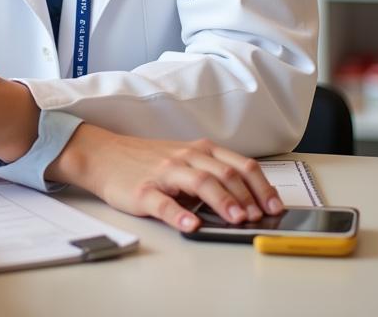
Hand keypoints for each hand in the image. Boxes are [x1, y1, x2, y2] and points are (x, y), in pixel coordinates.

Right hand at [50, 124, 284, 232]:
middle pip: (224, 173)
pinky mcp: (143, 190)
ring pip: (199, 182)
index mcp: (197, 150)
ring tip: (237, 219)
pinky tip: (190, 226)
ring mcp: (163, 173)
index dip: (261, 186)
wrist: (102, 154)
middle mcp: (184, 158)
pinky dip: (178, 215)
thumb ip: (210, 173)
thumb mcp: (182, 159)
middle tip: (260, 217)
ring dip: (222, 201)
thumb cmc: (146, 160)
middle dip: (247, 196)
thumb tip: (248, 202)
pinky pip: (163, 202)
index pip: (239, 164)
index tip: (275, 206)